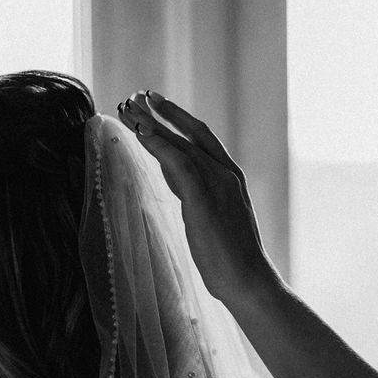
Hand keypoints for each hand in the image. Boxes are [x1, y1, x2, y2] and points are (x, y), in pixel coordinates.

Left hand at [117, 91, 276, 303]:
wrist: (249, 280)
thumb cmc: (231, 259)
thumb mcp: (212, 217)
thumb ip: (195, 193)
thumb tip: (174, 177)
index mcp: (231, 178)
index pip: (202, 139)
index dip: (178, 119)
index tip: (155, 104)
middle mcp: (226, 174)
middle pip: (189, 135)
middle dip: (161, 114)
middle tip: (135, 97)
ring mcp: (217, 185)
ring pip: (181, 144)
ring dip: (153, 124)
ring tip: (128, 108)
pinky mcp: (204, 200)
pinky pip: (178, 163)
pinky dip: (159, 144)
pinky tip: (141, 132)